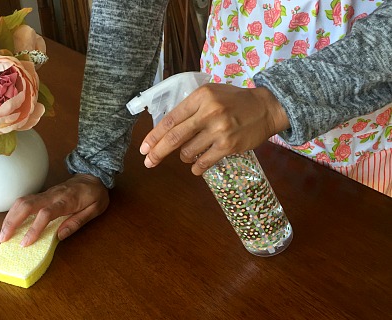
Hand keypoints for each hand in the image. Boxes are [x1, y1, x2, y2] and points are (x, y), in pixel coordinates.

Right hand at [0, 174, 108, 246]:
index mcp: (67, 200)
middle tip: (2, 239)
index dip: (34, 228)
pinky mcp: (42, 194)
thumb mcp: (95, 209)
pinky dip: (14, 212)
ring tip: (2, 234)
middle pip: (27, 204)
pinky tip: (9, 223)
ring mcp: (46, 193)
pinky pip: (24, 200)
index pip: (46, 213)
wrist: (94, 175)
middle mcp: (53, 195)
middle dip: (12, 222)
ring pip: (22, 201)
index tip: (25, 243)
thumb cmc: (95, 194)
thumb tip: (59, 236)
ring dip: (9, 217)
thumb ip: (77, 222)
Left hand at [139, 84, 289, 174]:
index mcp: (200, 97)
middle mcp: (209, 112)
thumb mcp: (211, 94)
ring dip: (184, 157)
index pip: (170, 120)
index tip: (144, 148)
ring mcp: (219, 130)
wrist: (266, 107)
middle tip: (148, 162)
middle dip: (158, 152)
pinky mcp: (229, 146)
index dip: (154, 136)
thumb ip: (190, 107)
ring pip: (188, 152)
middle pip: (175, 138)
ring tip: (190, 153)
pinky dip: (197, 167)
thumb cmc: (235, 100)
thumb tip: (166, 129)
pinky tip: (197, 166)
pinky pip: (204, 163)